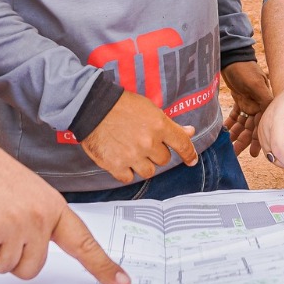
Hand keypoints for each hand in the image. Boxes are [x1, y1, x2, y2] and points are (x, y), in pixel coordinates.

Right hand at [0, 137, 130, 283]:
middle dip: (11, 256)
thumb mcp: (24, 190)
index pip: (83, 242)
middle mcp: (38, 217)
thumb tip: (34, 252)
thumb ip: (37, 218)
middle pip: (32, 268)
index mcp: (52, 205)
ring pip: (4, 268)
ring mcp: (14, 226)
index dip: (103, 266)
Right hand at [80, 92, 198, 183]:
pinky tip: (121, 159)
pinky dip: (126, 171)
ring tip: (132, 152)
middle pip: (164, 160)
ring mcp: (132, 156)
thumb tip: (189, 131)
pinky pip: (129, 178)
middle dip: (156, 153)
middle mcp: (148, 143)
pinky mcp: (116, 165)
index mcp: (159, 125)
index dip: (189, 154)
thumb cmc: (120, 105)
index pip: (182, 144)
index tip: (191, 160)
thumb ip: (169, 124)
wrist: (92, 107)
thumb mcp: (149, 109)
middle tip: (143, 143)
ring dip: (143, 164)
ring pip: (148, 171)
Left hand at [221, 60, 272, 155]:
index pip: (261, 125)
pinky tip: (223, 133)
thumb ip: (263, 99)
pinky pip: (235, 116)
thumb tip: (271, 116)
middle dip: (244, 140)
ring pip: (242, 124)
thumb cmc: (244, 69)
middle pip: (251, 127)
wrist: (232, 56)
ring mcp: (248, 103)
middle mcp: (258, 105)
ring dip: (236, 135)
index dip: (257, 140)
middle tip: (236, 153)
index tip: (253, 153)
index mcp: (264, 103)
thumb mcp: (255, 84)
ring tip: (228, 147)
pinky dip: (230, 124)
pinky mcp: (239, 100)